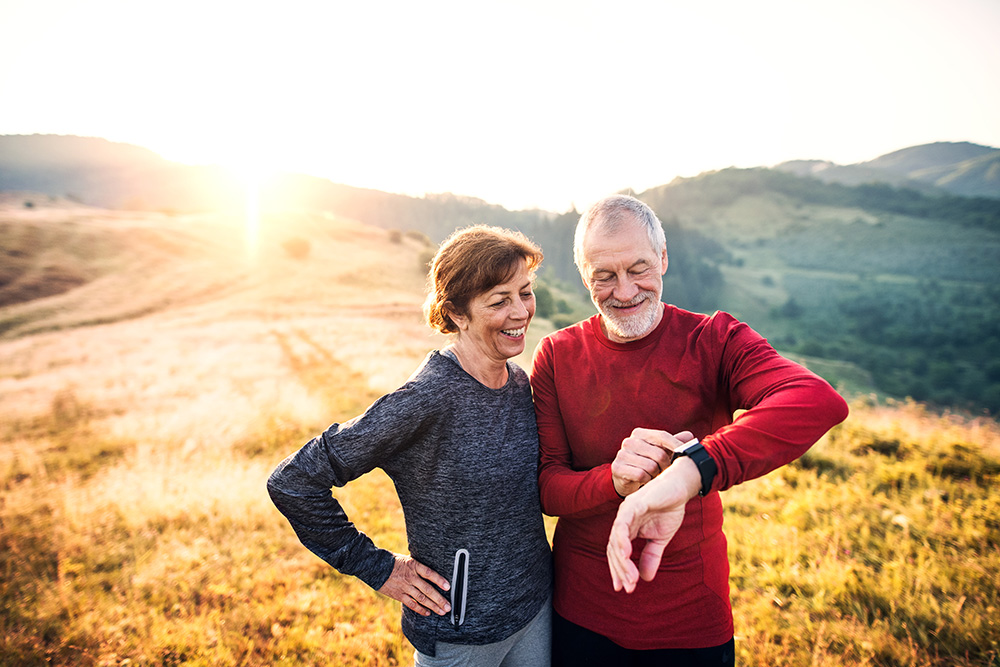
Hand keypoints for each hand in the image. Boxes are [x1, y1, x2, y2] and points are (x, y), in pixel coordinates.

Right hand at [378, 554, 451, 616]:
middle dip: (439, 599)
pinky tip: (428, 613)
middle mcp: (410, 577)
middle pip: (428, 590)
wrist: (375, 567)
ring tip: (442, 611)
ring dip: (433, 606)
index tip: (448, 587)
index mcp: (414, 566)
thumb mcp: (407, 559)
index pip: (429, 573)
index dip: (439, 580)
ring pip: (422, 599)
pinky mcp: (398, 595)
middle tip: (448, 607)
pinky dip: (420, 609)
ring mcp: (404, 587)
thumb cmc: (394, 561)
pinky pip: (411, 604)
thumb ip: (418, 566)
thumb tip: (432, 569)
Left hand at [607, 456, 700, 592]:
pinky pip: (623, 523)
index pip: (616, 553)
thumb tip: (645, 579)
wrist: (680, 487)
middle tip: (628, 587)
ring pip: (615, 539)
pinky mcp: (633, 504)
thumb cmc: (669, 509)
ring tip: (630, 578)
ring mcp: (625, 512)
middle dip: (620, 570)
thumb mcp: (661, 538)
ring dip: (622, 560)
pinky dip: (622, 539)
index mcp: (627, 528)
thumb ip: (652, 555)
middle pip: (613, 549)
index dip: (619, 570)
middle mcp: (622, 520)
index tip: (623, 588)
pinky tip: (626, 554)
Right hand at [611, 429, 693, 496]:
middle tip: (664, 470)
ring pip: (651, 466)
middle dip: (665, 465)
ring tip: (653, 475)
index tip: (686, 453)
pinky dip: (646, 480)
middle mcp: (629, 442)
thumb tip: (689, 436)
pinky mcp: (617, 467)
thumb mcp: (660, 452)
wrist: (626, 479)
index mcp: (639, 434)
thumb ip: (673, 443)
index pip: (662, 436)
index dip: (676, 445)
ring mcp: (621, 454)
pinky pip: (641, 475)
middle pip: (659, 454)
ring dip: (655, 474)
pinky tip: (644, 480)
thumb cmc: (646, 463)